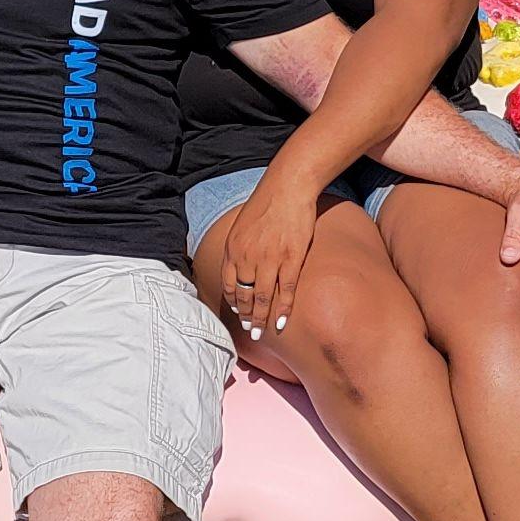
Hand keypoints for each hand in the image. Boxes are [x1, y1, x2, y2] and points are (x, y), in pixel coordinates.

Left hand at [214, 172, 326, 342]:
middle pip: (244, 295)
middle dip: (246, 316)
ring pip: (263, 297)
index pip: (227, 284)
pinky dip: (283, 309)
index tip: (238, 312)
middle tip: (250, 330)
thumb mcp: (242, 225)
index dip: (233, 301)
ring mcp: (270, 259)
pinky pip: (285, 290)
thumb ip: (239, 248)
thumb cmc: (266, 204)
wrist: (287, 187)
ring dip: (261, 319)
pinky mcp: (291, 258)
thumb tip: (240, 266)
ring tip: (261, 333)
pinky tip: (281, 323)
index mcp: (233, 248)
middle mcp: (248, 257)